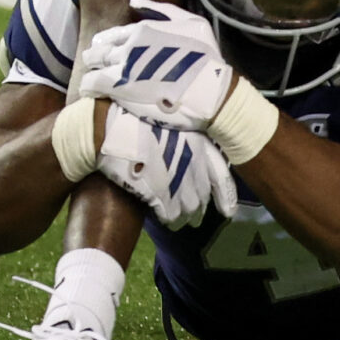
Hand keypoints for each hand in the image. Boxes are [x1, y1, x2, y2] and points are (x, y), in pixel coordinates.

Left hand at [75, 0, 237, 130]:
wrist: (208, 90)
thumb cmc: (205, 56)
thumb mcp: (191, 22)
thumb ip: (162, 10)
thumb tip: (134, 2)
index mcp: (144, 30)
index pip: (114, 35)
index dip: (106, 42)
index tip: (102, 48)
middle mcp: (129, 46)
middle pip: (101, 50)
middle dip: (94, 55)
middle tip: (92, 62)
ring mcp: (122, 67)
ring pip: (94, 65)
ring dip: (91, 69)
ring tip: (90, 77)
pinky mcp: (118, 88)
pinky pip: (93, 84)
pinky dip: (88, 85)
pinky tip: (89, 90)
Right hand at [99, 105, 237, 227]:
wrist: (110, 125)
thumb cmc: (136, 118)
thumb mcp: (170, 123)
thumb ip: (186, 140)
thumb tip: (192, 156)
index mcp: (198, 142)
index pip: (220, 176)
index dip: (225, 197)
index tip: (228, 211)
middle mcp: (193, 161)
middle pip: (202, 194)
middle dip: (199, 208)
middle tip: (195, 218)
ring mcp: (177, 178)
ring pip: (189, 207)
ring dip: (185, 216)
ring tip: (179, 221)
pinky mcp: (159, 192)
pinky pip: (170, 213)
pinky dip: (169, 218)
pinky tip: (164, 218)